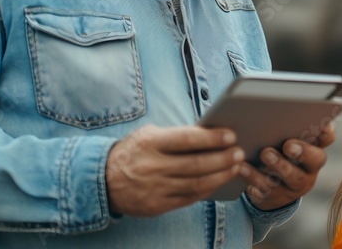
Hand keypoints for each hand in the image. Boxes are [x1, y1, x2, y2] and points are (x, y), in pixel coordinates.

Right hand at [105, 125, 243, 216]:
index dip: (211, 138)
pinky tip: (218, 182)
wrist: (102, 180)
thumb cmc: (133, 152)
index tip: (230, 135)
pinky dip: (206, 190)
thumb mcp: (148, 135)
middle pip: (196, 164)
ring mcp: (154, 189)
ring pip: (196, 184)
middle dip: (222, 159)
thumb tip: (209, 135)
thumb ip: (175, 136)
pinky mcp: (156, 206)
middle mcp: (152, 167)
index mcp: (150, 144)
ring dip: (220, 176)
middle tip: (238, 153)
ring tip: (234, 167)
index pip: (186, 139)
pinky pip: (188, 199)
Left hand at [241, 120, 335, 210]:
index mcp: (313, 148)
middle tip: (289, 145)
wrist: (265, 189)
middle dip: (303, 151)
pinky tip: (242, 167)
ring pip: (294, 178)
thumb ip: (286, 128)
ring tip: (265, 154)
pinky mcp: (278, 197)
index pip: (327, 138)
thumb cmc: (274, 154)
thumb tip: (276, 110)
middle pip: (315, 159)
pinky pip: (268, 189)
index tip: (322, 124)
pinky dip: (254, 176)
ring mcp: (296, 186)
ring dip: (280, 165)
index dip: (327, 131)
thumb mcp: (281, 141)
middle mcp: (310, 168)